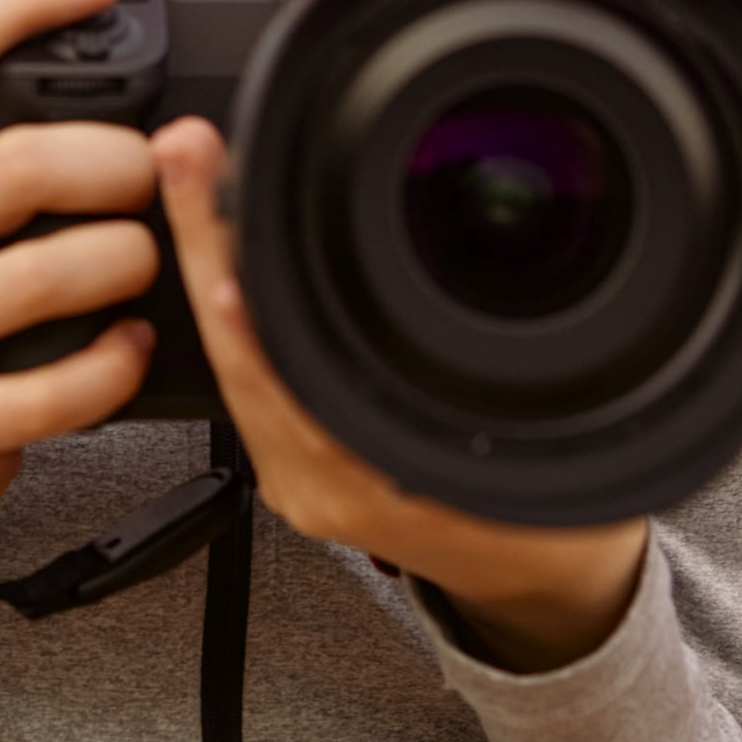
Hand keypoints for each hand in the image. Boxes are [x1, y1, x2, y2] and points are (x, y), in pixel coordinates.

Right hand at [0, 0, 157, 630]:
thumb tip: (131, 81)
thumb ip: (7, 147)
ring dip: (127, 260)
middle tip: (158, 176)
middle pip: (17, 165)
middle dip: (118, 162)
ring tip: (148, 261)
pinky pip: (48, 388)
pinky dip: (113, 365)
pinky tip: (132, 344)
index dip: (26, 2)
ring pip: (42, 274)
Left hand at [153, 118, 646, 673]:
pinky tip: (226, 241)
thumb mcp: (553, 468)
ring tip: (195, 174)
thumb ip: (506, 411)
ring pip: (236, 357)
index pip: (289, 391)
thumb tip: (488, 330)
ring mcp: (298, 472)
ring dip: (213, 260)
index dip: (251, 327)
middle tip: (188, 155)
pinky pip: (251, 371)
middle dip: (211, 245)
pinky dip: (237, 302)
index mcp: (371, 486)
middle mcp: (315, 481)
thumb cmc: (549, 527)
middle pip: (242, 355)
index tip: (219, 260)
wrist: (536, 587)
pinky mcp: (295, 457)